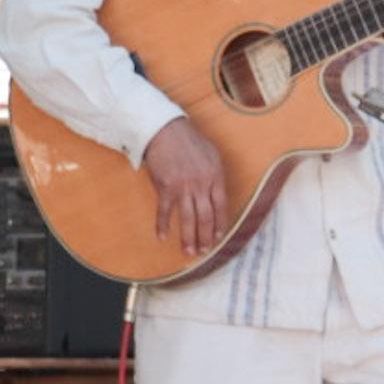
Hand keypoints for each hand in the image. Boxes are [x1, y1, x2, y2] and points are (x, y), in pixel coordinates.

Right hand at [143, 118, 227, 258]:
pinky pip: (164, 211)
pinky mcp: (165, 187)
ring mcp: (183, 187)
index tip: (219, 237)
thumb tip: (218, 194)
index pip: (221, 207)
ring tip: (189, 252)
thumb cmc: (191, 141)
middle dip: (205, 237)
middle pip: (206, 217)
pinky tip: (162, 237)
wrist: (167, 131)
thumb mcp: (213, 155)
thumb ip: (216, 176)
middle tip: (204, 251)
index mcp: (216, 177)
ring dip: (188, 237)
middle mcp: (201, 185)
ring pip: (188, 218)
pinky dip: (162, 225)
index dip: (220, 224)